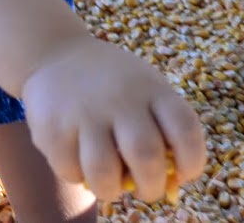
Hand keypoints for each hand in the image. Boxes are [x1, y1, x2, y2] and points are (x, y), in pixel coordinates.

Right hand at [21, 36, 205, 203]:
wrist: (56, 52)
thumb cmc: (113, 84)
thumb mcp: (145, 91)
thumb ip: (163, 131)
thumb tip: (171, 186)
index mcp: (151, 89)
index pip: (185, 130)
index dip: (192, 162)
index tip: (183, 174)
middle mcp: (119, 98)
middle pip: (146, 156)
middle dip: (151, 187)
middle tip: (145, 189)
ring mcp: (83, 111)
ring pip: (104, 172)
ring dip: (112, 190)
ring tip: (110, 185)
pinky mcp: (52, 126)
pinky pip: (70, 171)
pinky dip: (78, 177)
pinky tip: (79, 163)